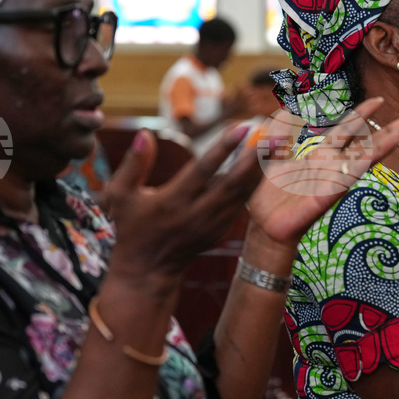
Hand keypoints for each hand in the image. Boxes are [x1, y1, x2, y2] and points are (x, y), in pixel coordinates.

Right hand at [101, 126, 263, 279]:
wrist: (149, 270)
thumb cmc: (132, 227)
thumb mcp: (120, 197)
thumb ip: (134, 164)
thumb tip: (144, 133)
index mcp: (172, 203)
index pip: (203, 171)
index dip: (223, 149)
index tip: (242, 127)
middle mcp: (196, 215)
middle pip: (232, 183)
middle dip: (255, 158)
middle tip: (274, 136)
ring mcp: (212, 225)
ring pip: (242, 193)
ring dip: (260, 169)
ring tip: (278, 145)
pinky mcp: (221, 231)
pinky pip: (241, 203)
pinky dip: (254, 183)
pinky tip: (264, 165)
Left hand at [247, 98, 398, 247]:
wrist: (264, 225)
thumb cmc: (271, 195)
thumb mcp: (272, 156)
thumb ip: (280, 133)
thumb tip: (285, 109)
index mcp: (320, 155)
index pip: (346, 129)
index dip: (362, 113)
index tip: (379, 99)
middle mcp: (332, 166)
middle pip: (366, 143)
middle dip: (390, 131)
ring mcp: (332, 181)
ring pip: (364, 159)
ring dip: (385, 145)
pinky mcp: (326, 196)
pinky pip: (347, 177)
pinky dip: (362, 164)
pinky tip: (376, 153)